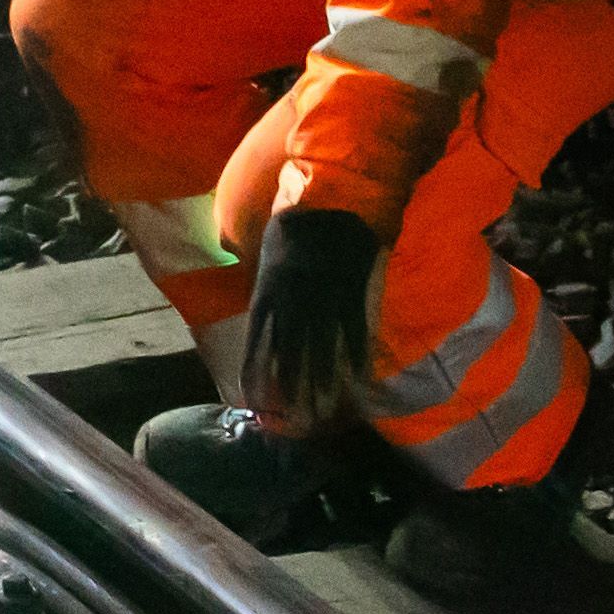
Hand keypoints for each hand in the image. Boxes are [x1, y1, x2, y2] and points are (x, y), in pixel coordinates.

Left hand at [240, 207, 384, 427]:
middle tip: (292, 418)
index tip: (253, 399)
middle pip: (290, 351)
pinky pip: (355, 331)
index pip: (258, 339)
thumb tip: (254, 307)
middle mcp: (294, 298)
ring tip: (322, 410)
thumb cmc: (295, 219)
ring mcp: (325, 298)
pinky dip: (357, 355)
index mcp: (268, 288)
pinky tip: (359, 380)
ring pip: (322, 348)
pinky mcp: (354, 292)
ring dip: (322, 381)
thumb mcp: (265, 249)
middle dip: (289, 387)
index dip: (255, 370)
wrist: (333, 195)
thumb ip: (262, 281)